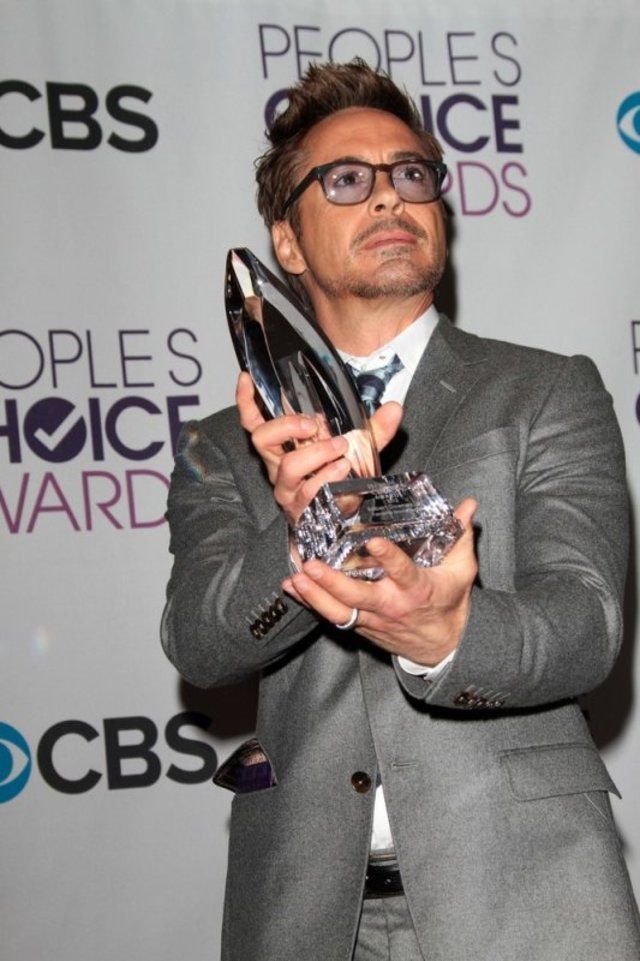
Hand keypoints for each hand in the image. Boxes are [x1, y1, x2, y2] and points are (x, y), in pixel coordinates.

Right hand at [236, 371, 402, 524]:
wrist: (346, 518)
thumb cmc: (341, 477)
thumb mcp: (359, 448)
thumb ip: (374, 429)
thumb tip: (395, 408)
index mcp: (284, 445)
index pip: (255, 420)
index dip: (247, 400)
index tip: (248, 378)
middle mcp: (278, 464)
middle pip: (262, 438)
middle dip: (286, 425)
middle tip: (312, 424)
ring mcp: (288, 487)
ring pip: (288, 466)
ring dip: (316, 453)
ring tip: (341, 449)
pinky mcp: (300, 508)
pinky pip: (308, 491)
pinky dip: (327, 477)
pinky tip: (343, 470)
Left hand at [282, 498, 477, 665]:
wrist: (443, 646)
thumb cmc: (450, 602)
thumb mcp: (462, 570)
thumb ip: (461, 535)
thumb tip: (469, 504)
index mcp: (417, 589)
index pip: (402, 571)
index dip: (388, 557)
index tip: (374, 541)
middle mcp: (391, 605)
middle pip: (358, 596)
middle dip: (332, 582)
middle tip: (312, 565)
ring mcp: (373, 618)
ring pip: (339, 611)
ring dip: (314, 595)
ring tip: (295, 577)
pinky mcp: (361, 625)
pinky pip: (332, 617)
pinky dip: (310, 603)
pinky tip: (291, 587)